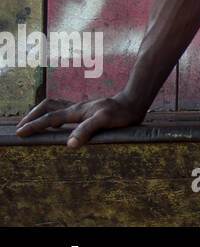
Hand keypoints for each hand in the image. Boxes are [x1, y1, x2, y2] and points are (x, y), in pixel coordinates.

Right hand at [14, 94, 146, 146]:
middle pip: (47, 106)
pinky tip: (55, 121)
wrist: (134, 102)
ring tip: (31, 122)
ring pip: (55, 104)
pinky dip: (53, 112)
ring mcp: (81, 107)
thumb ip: (87, 130)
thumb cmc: (121, 113)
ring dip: (40, 112)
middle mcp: (76, 107)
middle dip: (32, 115)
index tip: (20, 133)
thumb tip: (69, 144)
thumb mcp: (105, 121)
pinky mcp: (87, 110)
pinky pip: (64, 108)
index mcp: (76, 111)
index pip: (50, 118)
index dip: (34, 125)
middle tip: (20, 127)